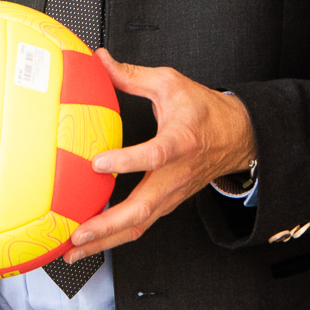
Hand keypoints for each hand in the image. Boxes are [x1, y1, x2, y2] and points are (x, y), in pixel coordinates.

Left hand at [64, 49, 256, 262]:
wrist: (237, 137)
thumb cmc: (205, 112)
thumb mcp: (171, 83)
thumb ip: (132, 76)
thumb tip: (101, 60)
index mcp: (180, 141)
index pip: (154, 155)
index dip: (127, 161)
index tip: (98, 162)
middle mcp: (175, 175)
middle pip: (142, 208)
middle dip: (107, 224)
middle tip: (78, 232)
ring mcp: (171, 194)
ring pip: (139, 225)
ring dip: (105, 239)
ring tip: (73, 249)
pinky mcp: (167, 203)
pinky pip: (140, 225)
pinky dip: (114, 236)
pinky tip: (90, 242)